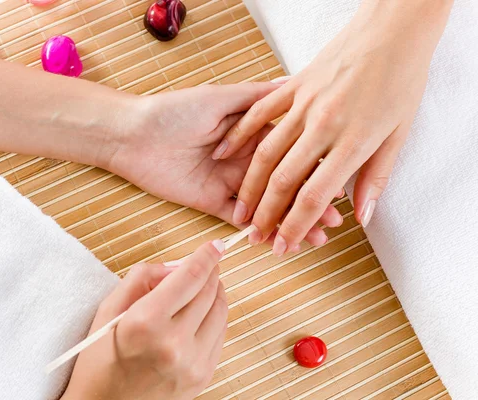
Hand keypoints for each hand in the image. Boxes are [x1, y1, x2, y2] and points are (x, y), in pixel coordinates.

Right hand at [62, 240, 226, 399]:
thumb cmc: (99, 358)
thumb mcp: (109, 309)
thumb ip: (143, 278)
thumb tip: (177, 266)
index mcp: (146, 323)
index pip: (190, 278)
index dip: (206, 256)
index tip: (215, 246)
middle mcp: (174, 344)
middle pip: (209, 292)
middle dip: (210, 272)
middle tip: (204, 263)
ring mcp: (192, 364)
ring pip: (221, 312)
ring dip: (215, 293)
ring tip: (202, 287)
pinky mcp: (203, 377)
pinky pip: (221, 335)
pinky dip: (215, 316)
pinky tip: (201, 312)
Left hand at [111, 83, 342, 245]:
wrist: (133, 135)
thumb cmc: (173, 110)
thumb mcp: (219, 98)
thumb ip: (256, 98)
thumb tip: (290, 84)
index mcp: (250, 134)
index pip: (290, 154)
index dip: (314, 170)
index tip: (337, 182)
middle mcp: (244, 160)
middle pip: (283, 185)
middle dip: (309, 202)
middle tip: (333, 221)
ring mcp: (229, 183)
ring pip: (266, 206)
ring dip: (290, 221)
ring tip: (315, 237)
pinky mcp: (210, 202)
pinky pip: (239, 220)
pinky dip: (259, 231)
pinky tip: (280, 239)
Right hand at [210, 0, 451, 254]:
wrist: (394, 28)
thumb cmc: (401, 78)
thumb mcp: (398, 133)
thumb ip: (375, 177)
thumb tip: (363, 215)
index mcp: (352, 141)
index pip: (314, 195)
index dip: (296, 226)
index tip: (286, 245)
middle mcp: (322, 125)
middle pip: (284, 180)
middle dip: (267, 215)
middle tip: (257, 238)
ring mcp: (303, 103)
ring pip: (265, 152)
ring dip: (250, 187)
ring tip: (241, 211)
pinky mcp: (292, 85)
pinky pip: (258, 114)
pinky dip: (239, 137)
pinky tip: (224, 156)